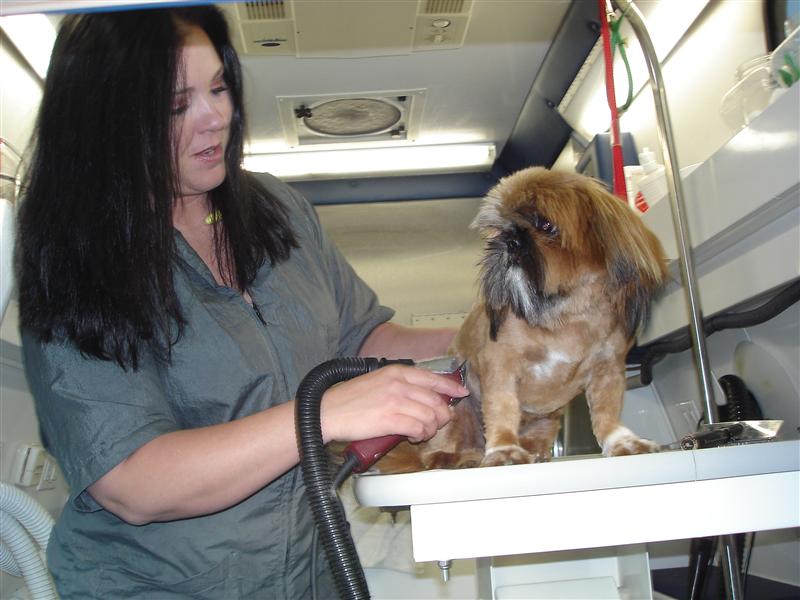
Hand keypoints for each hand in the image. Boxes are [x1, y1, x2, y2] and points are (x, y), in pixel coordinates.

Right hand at [320, 365, 468, 443]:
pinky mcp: (391, 419)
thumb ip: (400, 384)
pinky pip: (419, 428)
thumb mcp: (377, 380)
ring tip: (422, 432)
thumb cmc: (350, 399)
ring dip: (430, 427)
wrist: (328, 411)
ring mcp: (396, 401)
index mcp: (397, 372)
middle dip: (442, 414)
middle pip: (436, 400)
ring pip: (430, 416)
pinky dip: (420, 434)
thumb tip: (423, 396)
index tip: (462, 392)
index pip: (433, 378)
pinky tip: (414, 436)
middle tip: (438, 422)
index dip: (451, 386)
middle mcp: (399, 384)